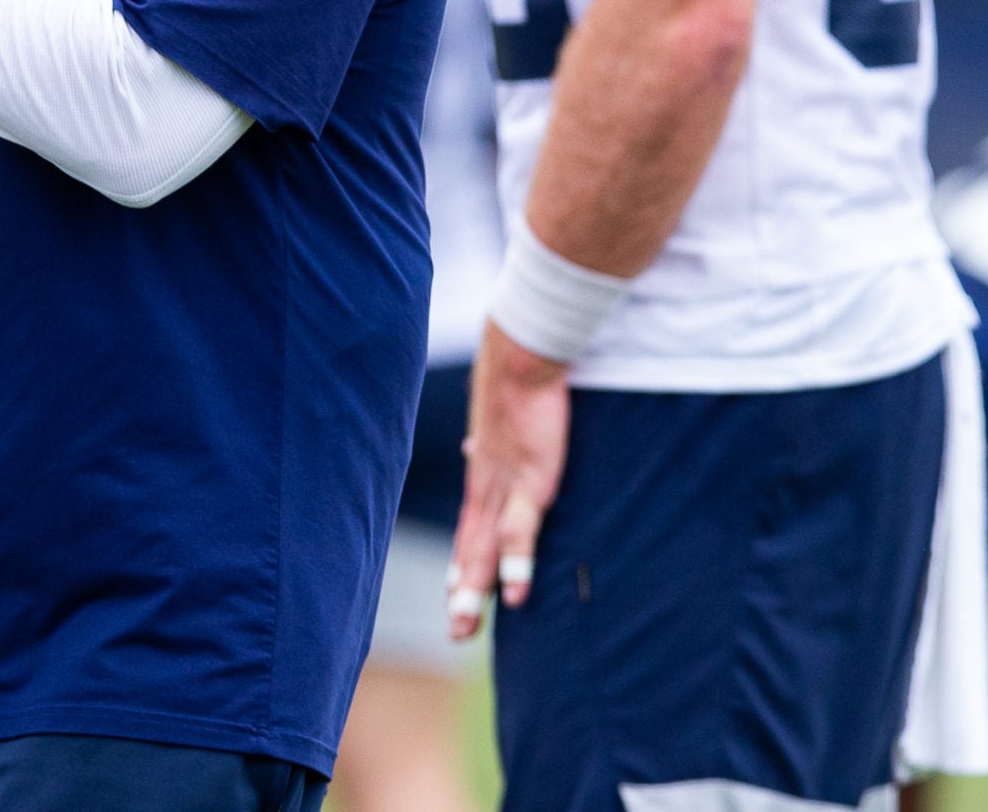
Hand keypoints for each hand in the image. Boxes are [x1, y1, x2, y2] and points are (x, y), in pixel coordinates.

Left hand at [447, 322, 570, 639]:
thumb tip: (473, 450)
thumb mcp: (502, 424)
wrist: (521, 356)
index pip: (468, 529)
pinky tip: (515, 593)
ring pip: (484, 548)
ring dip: (475, 590)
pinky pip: (521, 529)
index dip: (462, 563)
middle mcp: (486, 487)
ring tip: (466, 628)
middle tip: (456, 632)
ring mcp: (505, 487)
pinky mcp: (531, 479)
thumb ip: (493, 447)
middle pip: (469, 548)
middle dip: (463, 592)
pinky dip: (515, 562)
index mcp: (483, 475)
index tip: (455, 595)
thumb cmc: (518, 386)